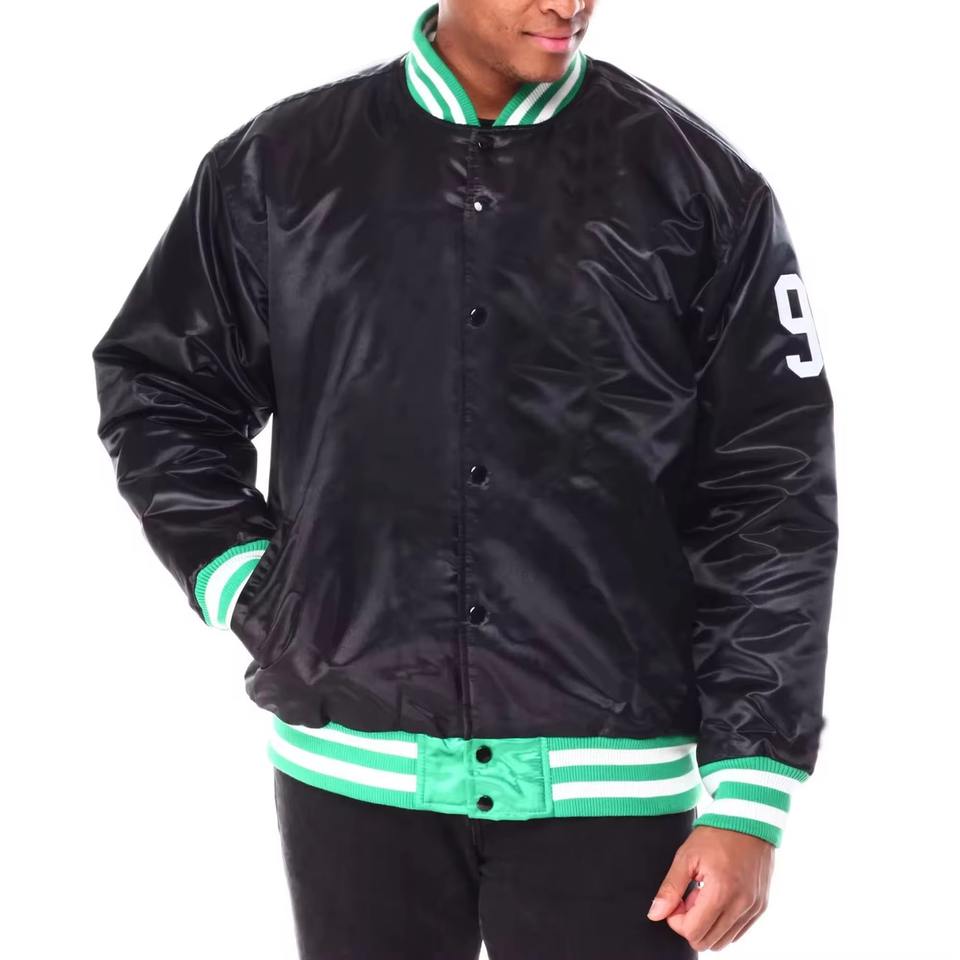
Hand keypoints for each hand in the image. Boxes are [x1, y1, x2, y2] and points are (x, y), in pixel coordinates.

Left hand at [646, 825, 773, 950]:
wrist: (749, 820)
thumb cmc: (717, 833)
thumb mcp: (686, 856)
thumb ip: (670, 888)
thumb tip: (656, 913)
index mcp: (722, 891)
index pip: (693, 932)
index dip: (676, 920)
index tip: (676, 900)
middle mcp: (741, 905)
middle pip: (707, 942)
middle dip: (691, 924)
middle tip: (688, 898)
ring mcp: (754, 908)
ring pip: (723, 941)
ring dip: (708, 924)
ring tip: (703, 896)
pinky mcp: (761, 907)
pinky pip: (738, 932)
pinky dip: (724, 922)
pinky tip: (718, 897)